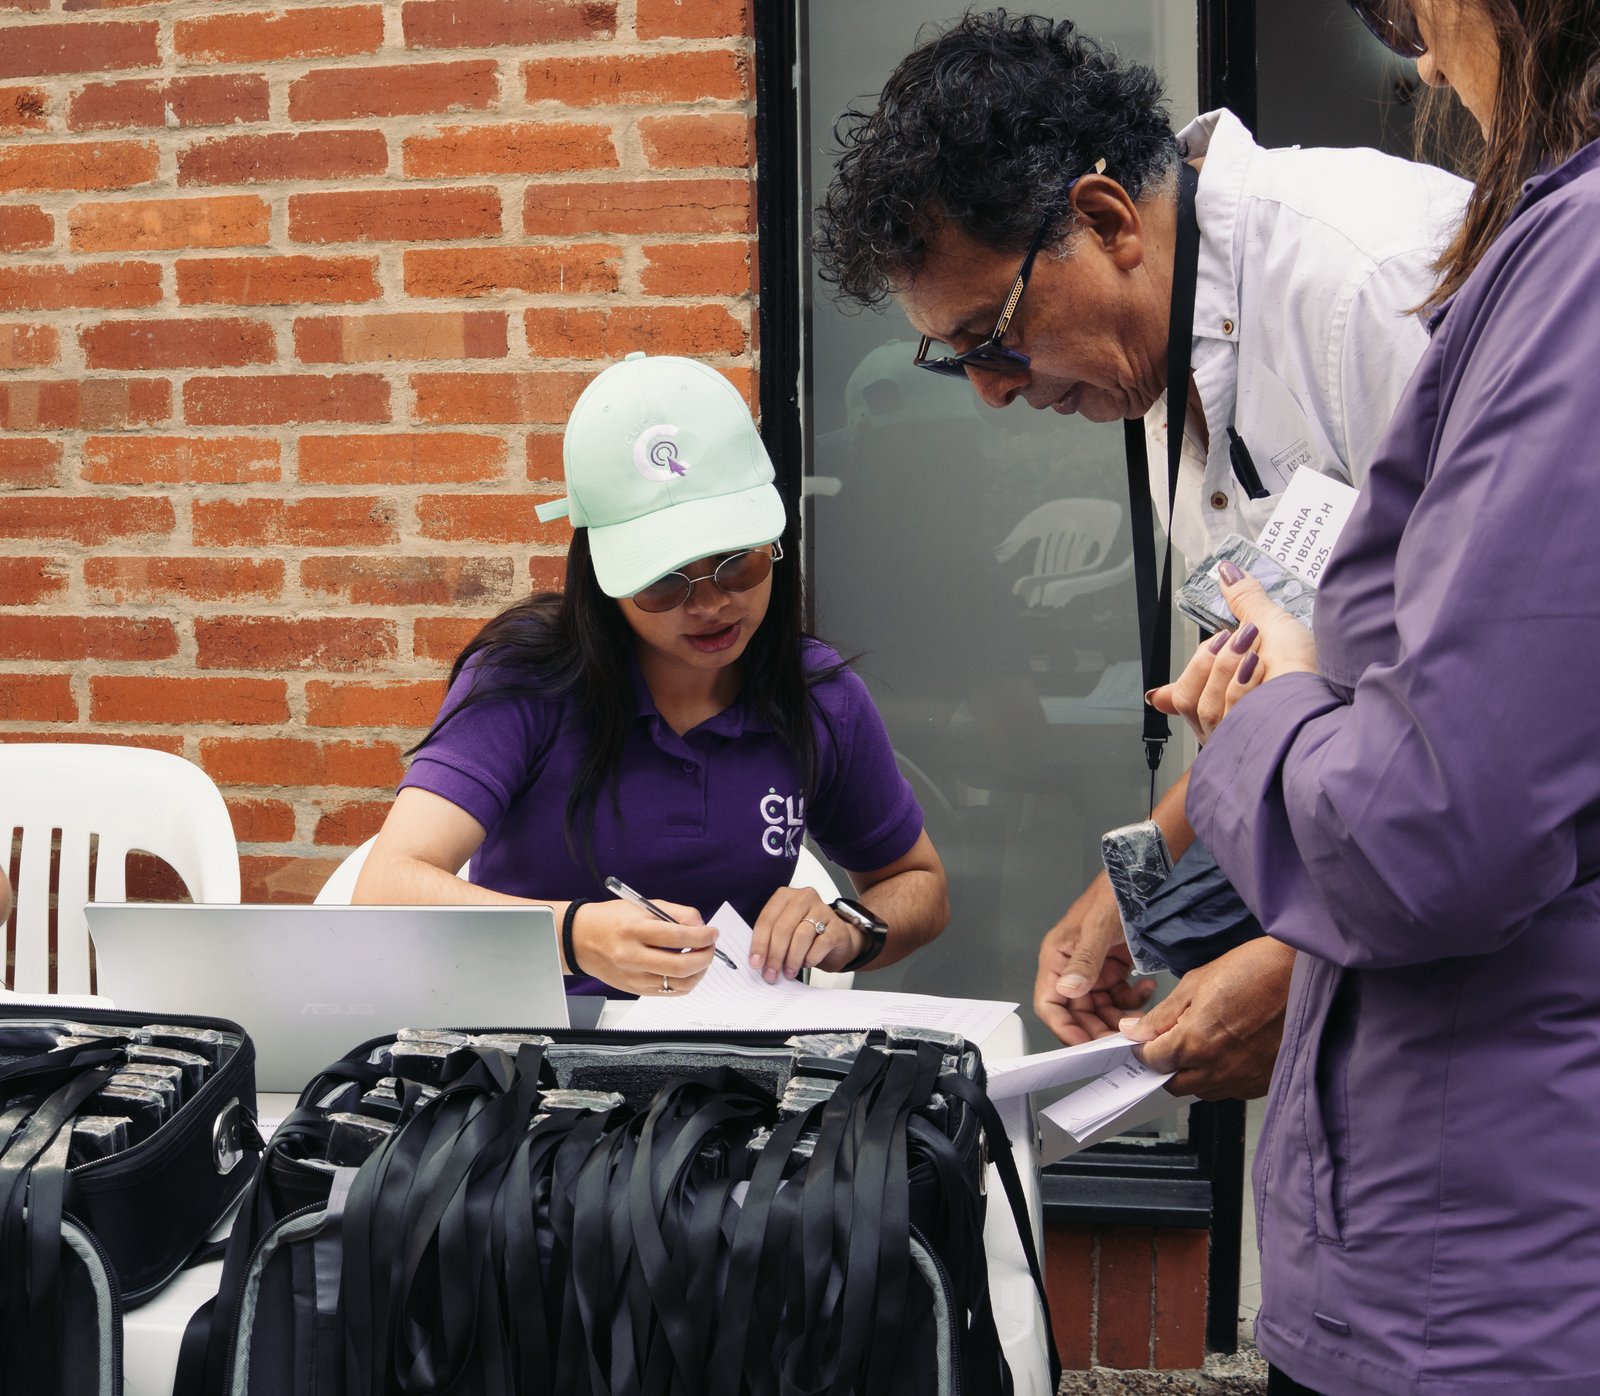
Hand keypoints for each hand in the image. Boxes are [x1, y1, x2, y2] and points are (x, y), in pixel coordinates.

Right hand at [572, 898, 715, 997]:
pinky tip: (687, 969)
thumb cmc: (612, 919)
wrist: (580, 939)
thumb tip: (701, 927)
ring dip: (698, 972)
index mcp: (634, 930)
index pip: (679, 936)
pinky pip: (669, 992)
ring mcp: (633, 977)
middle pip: (681, 967)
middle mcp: (632, 956)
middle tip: (711, 947)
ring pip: (679, 984)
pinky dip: (685, 982)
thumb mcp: (643, 905)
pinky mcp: (634, 990)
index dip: (703, 936)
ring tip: (700, 958)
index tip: (713, 933)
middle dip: (705, 957)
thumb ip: (676, 914)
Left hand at [750, 886, 862, 982]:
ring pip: (801, 936)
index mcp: (784, 896)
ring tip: (788, 972)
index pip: (767, 919)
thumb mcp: (785, 932)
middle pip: (783, 928)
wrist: (836, 938)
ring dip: (791, 959)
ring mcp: (822, 910)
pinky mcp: (836, 926)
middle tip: (771, 973)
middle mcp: (803, 898)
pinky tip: (806, 964)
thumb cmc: (806, 935)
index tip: (756, 963)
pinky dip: (810, 958)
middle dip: (774, 954)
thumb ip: (770, 940)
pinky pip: (820, 944)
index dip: (759, 943)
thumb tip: (758, 961)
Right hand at [1034, 875, 1154, 1043]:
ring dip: (1117, 1018)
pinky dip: (1133, 999)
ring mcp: (1094, 969)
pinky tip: (1147, 989)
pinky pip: (1119, 996)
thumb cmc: (1113, 894)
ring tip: (1139, 1020)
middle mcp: (1071, 966)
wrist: (1142, 878)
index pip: (1049, 1002)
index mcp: (1057, 957)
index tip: (1085, 1045)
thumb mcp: (1099, 927)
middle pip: (1076, 1011)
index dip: (1063, 1027)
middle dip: (1096, 1028)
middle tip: (1119, 1041)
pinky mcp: (1114, 968)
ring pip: (1099, 1008)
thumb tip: (1068, 990)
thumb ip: (1084, 960)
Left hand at [1119, 937, 1294, 1100]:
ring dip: (1194, 1073)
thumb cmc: (1254, 971)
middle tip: (1169, 1043)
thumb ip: (1161, 1014)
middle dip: (1166, 1066)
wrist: (1303, 976)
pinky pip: (1232, 1090)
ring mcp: (1243, 1080)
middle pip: (1175, 1084)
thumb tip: (1133, 1030)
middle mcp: (1218, 1069)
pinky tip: (1226, 1052)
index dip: (1144, 1049)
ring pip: (1204, 1090)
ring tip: (1201, 1044)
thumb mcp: (1195, 984)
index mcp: (1195, 1043)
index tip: (1144, 1040)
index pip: (1154, 1061)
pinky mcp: (1264, 1083)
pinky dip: (1221, 1076)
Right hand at [1148, 564, 1317, 743]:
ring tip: (1252, 652)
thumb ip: (1243, 600)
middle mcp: (1228, 722)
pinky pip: (1221, 711)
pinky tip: (1257, 669)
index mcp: (1228, 697)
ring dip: (1225, 668)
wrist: (1333, 694)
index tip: (1160, 692)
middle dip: (1206, 662)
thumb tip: (1227, 571)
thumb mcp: (1271, 625)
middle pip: (1186, 698)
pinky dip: (1240, 684)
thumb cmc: (1308, 671)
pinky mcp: (1241, 741)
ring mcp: (1233, 734)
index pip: (1182, 701)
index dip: (1168, 696)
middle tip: (1230, 642)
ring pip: (1201, 704)